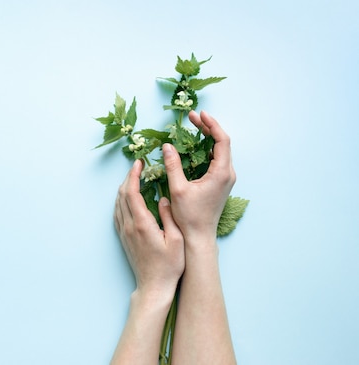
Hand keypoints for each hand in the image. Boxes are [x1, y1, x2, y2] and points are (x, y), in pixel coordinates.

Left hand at [114, 159, 184, 292]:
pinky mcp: (123, 238)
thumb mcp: (176, 240)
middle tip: (138, 166)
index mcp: (142, 224)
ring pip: (118, 203)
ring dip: (124, 188)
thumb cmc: (169, 266)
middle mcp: (129, 226)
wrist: (153, 286)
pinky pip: (118, 213)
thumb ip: (169, 217)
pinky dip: (121, 200)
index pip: (132, 193)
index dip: (133, 175)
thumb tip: (164, 198)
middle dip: (128, 177)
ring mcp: (124, 232)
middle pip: (122, 195)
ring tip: (134, 178)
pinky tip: (128, 197)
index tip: (138, 163)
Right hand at [162, 110, 235, 240]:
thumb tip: (167, 146)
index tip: (199, 115)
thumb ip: (173, 165)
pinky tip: (194, 145)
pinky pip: (216, 159)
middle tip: (192, 118)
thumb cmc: (189, 216)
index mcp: (222, 173)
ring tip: (194, 127)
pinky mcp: (220, 183)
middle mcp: (228, 174)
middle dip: (208, 128)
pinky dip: (206, 149)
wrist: (199, 236)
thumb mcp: (178, 189)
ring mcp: (225, 179)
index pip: (222, 141)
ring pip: (220, 151)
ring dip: (207, 137)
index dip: (212, 125)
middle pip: (222, 143)